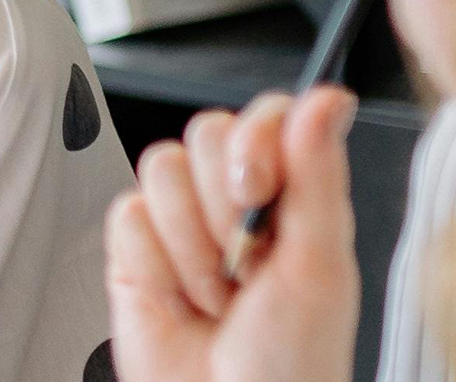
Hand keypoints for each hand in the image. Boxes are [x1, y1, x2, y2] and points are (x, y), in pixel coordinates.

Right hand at [105, 88, 362, 381]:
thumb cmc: (291, 359)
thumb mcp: (321, 265)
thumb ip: (319, 175)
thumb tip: (329, 99)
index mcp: (293, 192)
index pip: (266, 113)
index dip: (256, 141)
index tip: (261, 193)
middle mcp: (235, 197)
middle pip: (207, 131)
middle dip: (223, 204)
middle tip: (245, 260)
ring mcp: (182, 220)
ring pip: (161, 167)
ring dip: (191, 244)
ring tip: (216, 291)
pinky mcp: (134, 248)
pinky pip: (126, 214)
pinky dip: (155, 265)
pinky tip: (179, 300)